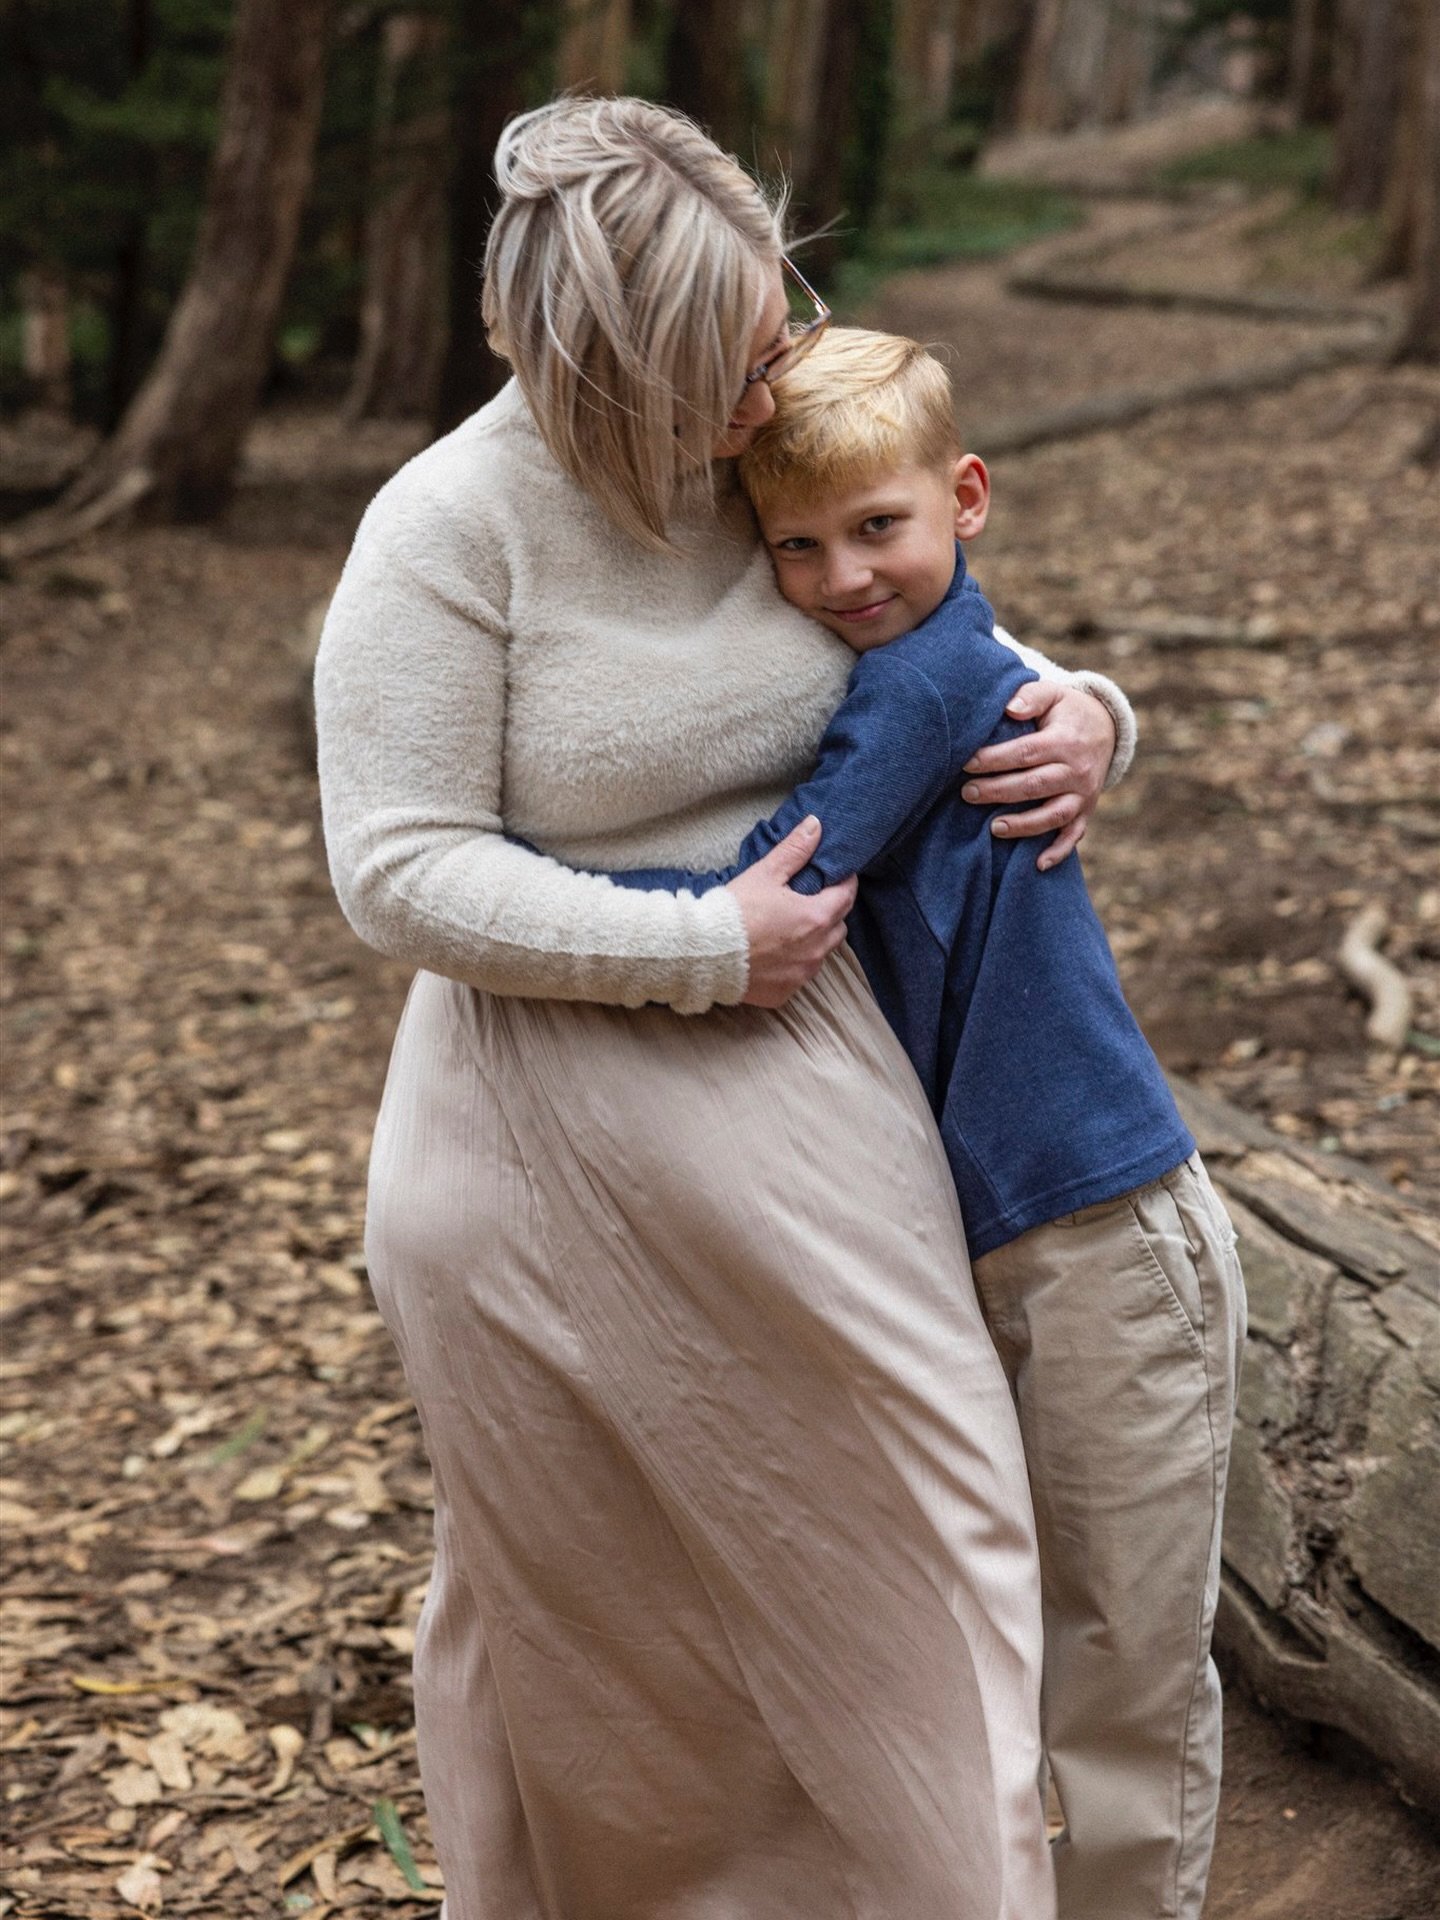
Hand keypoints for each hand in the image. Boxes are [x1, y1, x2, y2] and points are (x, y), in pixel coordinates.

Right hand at [727, 817, 856, 1007]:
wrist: (704, 954)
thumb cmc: (735, 911)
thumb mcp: (765, 874)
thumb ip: (794, 850)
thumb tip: (816, 825)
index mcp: (816, 917)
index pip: (847, 896)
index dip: (844, 883)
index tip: (835, 876)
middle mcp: (817, 950)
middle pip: (839, 927)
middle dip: (831, 912)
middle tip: (810, 901)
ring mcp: (802, 974)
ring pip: (823, 953)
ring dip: (815, 940)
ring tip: (791, 929)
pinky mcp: (785, 993)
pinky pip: (800, 975)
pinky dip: (794, 964)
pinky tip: (775, 954)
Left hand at [960, 682, 1114, 869]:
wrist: (1106, 729)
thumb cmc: (1066, 711)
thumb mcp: (1053, 695)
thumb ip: (1031, 696)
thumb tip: (1010, 707)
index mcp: (1065, 741)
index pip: (1025, 752)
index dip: (994, 759)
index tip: (966, 763)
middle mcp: (1077, 770)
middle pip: (1034, 786)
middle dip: (998, 791)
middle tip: (967, 794)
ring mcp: (1083, 794)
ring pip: (1053, 815)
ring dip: (1024, 825)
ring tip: (993, 828)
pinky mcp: (1086, 810)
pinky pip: (1074, 835)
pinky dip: (1058, 852)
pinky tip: (1037, 864)